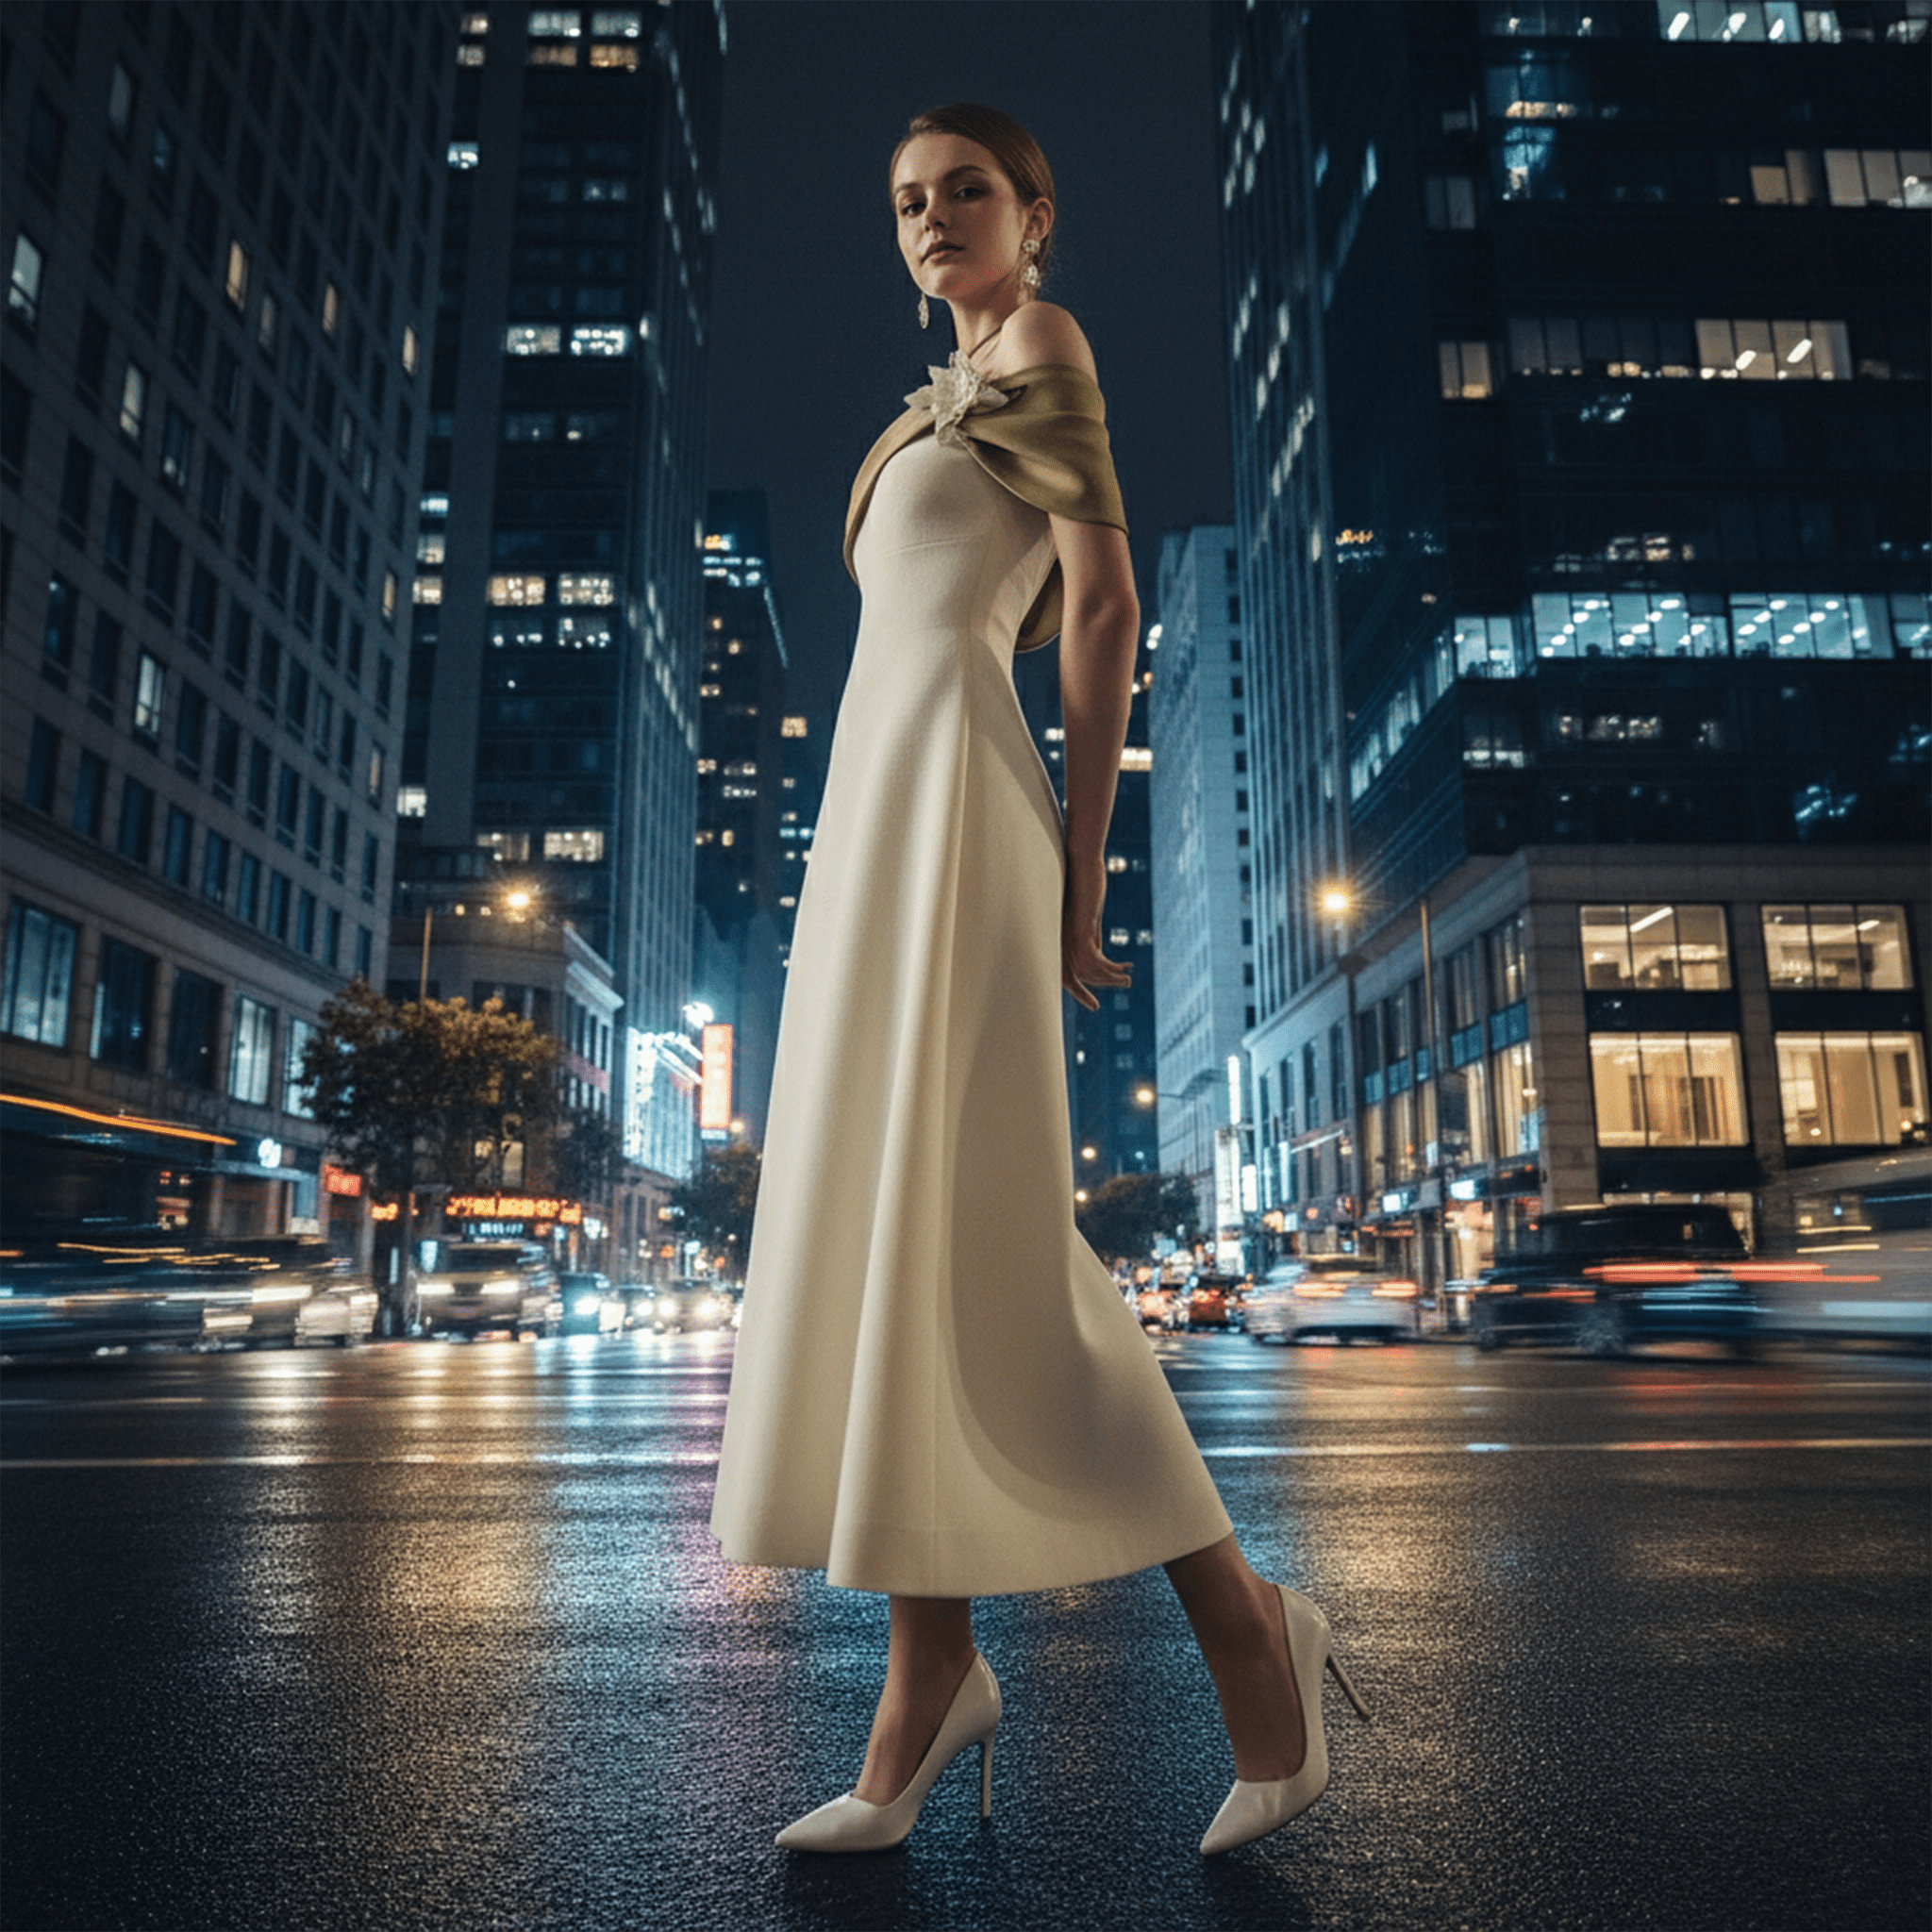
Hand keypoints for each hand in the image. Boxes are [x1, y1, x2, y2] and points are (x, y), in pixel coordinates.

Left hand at [1061, 852, 1130, 1011]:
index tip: (1094, 1005)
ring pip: (1086, 971)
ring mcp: (1067, 936)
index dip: (1077, 991)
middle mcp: (1058, 940)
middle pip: (1071, 978)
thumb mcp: (1088, 916)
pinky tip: (1124, 967)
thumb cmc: (1084, 884)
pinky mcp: (1079, 930)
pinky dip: (1110, 968)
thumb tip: (1096, 950)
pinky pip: (1094, 960)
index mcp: (1058, 938)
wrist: (1081, 862)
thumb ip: (1089, 933)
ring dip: (1109, 978)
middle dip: (1093, 989)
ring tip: (1127, 979)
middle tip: (1121, 987)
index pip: (1062, 973)